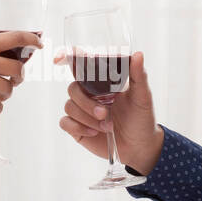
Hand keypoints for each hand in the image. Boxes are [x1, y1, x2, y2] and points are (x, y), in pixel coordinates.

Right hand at [57, 50, 163, 173]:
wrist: (139, 146)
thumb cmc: (141, 118)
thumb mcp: (142, 96)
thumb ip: (138, 75)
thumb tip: (138, 54)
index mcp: (102, 81)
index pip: (81, 64)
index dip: (67, 57)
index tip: (60, 59)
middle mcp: (89, 93)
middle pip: (73, 88)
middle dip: (87, 103)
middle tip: (105, 114)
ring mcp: (81, 110)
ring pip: (69, 106)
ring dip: (87, 118)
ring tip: (107, 127)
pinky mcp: (77, 127)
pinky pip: (65, 122)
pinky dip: (79, 127)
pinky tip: (94, 133)